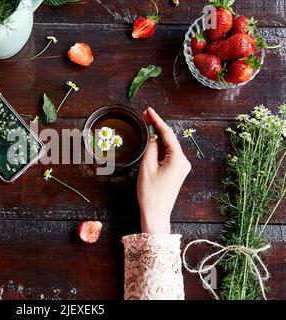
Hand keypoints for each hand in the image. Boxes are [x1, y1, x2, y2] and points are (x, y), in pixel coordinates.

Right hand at [137, 107, 190, 233]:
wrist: (156, 214)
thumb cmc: (150, 193)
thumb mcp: (147, 166)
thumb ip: (151, 147)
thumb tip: (153, 136)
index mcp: (178, 159)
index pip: (167, 134)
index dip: (157, 120)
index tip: (149, 110)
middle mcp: (184, 162)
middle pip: (169, 139)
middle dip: (157, 127)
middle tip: (145, 115)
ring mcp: (182, 168)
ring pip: (169, 147)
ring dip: (158, 137)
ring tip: (147, 125)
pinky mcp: (177, 173)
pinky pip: (169, 155)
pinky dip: (160, 148)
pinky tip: (152, 142)